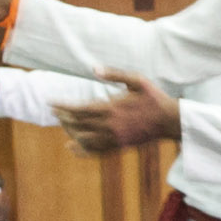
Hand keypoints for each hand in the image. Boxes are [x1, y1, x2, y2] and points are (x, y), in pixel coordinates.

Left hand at [57, 72, 180, 154]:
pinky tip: (72, 147)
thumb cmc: (153, 97)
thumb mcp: (136, 80)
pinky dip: (81, 150)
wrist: (169, 120)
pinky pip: (95, 151)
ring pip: (84, 139)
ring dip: (70, 132)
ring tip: (63, 125)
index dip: (62, 106)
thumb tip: (94, 68)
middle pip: (78, 125)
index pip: (79, 109)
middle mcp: (109, 125)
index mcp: (111, 108)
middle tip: (55, 112)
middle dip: (64, 118)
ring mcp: (114, 138)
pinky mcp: (119, 146)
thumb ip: (115, 74)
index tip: (51, 103)